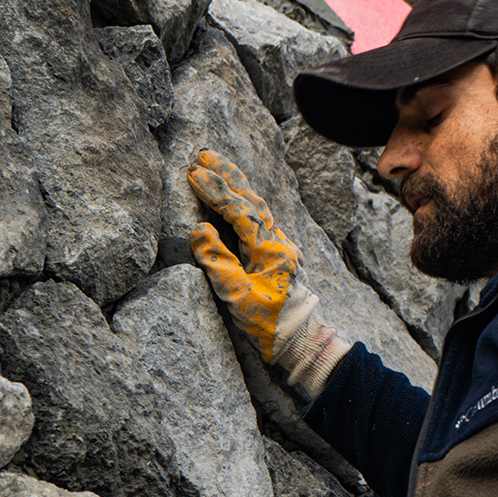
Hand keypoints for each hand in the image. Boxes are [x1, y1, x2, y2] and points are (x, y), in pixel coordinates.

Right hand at [187, 150, 313, 362]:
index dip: (216, 190)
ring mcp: (281, 247)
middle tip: (203, 155)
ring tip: (216, 168)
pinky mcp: (279, 254)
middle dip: (228, 175)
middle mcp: (278, 242)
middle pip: (252, 199)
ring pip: (258, 207)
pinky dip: (244, 203)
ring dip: (237, 186)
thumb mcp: (239, 299)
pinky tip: (235, 200)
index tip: (194, 172)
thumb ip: (219, 263)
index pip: (239, 210)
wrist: (304, 341)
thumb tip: (199, 230)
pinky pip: (260, 219)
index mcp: (270, 250)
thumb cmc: (272, 325)